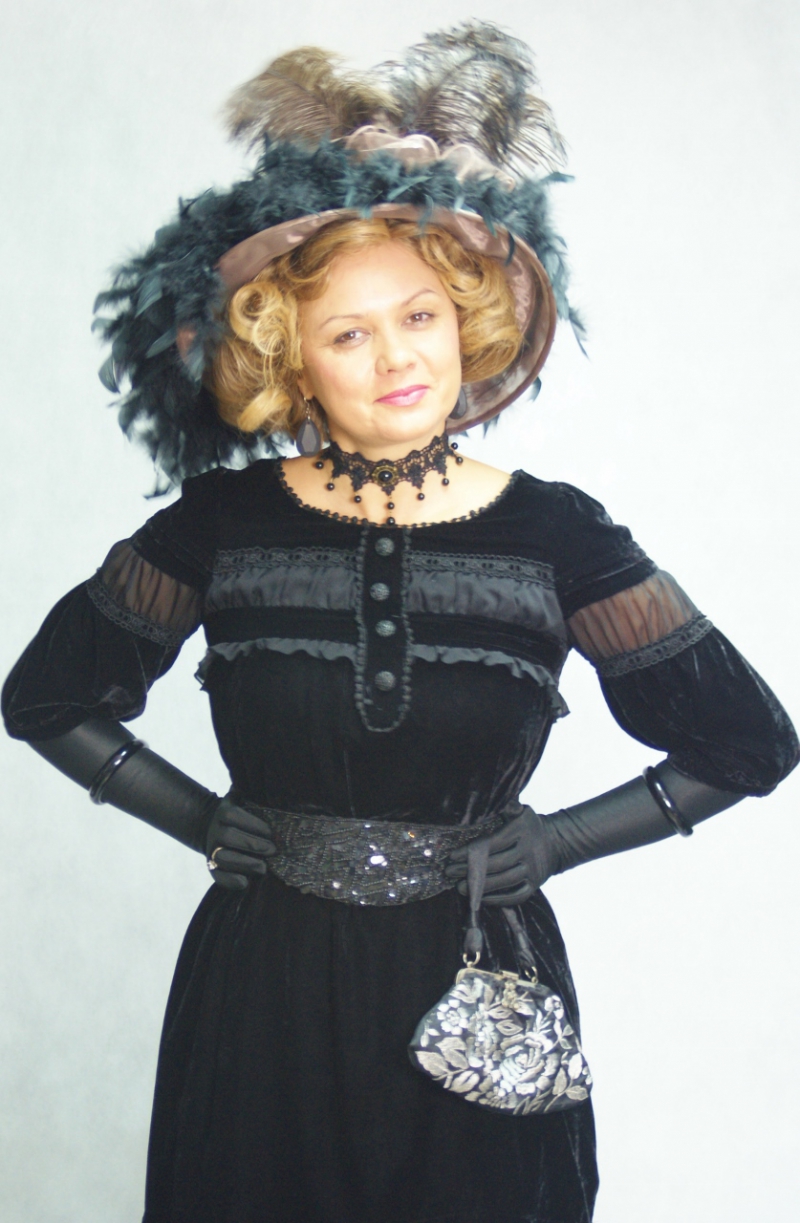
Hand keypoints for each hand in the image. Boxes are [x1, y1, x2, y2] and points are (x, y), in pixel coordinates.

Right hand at [204, 796, 276, 890]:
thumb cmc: (242, 815)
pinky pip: (217, 875)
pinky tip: (245, 882)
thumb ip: (255, 796)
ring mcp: (211, 849)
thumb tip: (272, 787)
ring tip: (264, 868)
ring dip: (245, 864)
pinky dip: (230, 881)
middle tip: (274, 851)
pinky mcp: (210, 866)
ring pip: (223, 857)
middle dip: (254, 845)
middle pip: (229, 837)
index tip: (272, 833)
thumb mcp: (245, 801)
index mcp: (223, 812)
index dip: (254, 825)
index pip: (235, 816)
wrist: (215, 827)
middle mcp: (214, 830)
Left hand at [445, 804, 561, 904]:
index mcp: (522, 831)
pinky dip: (497, 899)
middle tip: (450, 872)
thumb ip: (510, 806)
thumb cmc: (529, 826)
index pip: (493, 843)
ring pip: (505, 881)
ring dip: (480, 887)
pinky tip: (479, 898)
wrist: (556, 844)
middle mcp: (529, 852)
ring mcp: (533, 871)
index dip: (472, 850)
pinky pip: (515, 896)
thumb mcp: (523, 812)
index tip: (453, 855)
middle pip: (497, 864)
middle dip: (470, 869)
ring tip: (459, 887)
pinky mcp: (534, 886)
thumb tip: (500, 798)